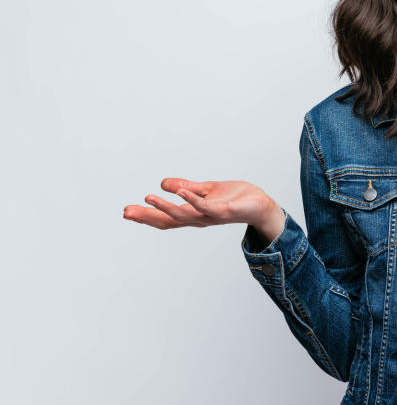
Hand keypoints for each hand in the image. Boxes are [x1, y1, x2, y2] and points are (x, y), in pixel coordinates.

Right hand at [122, 178, 280, 231]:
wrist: (261, 205)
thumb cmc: (236, 199)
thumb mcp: (206, 190)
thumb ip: (186, 188)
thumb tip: (163, 184)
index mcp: (193, 214)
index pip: (166, 217)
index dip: (146, 215)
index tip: (126, 211)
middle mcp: (199, 219)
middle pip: (169, 221)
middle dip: (147, 216)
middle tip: (126, 212)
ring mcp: (211, 216)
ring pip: (184, 215)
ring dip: (165, 207)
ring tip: (148, 197)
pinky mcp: (224, 211)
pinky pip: (206, 206)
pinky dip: (193, 199)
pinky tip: (181, 192)